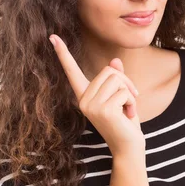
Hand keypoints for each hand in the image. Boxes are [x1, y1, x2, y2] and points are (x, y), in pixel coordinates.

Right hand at [49, 35, 144, 155]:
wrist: (128, 148)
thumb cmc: (125, 123)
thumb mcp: (121, 98)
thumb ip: (117, 80)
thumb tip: (115, 61)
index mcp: (84, 96)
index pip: (72, 71)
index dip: (63, 53)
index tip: (52, 37)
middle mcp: (83, 100)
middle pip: (109, 71)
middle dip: (125, 82)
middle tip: (130, 100)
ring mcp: (91, 106)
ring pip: (117, 80)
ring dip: (130, 93)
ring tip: (127, 110)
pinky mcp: (103, 110)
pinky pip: (123, 92)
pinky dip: (132, 101)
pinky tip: (128, 115)